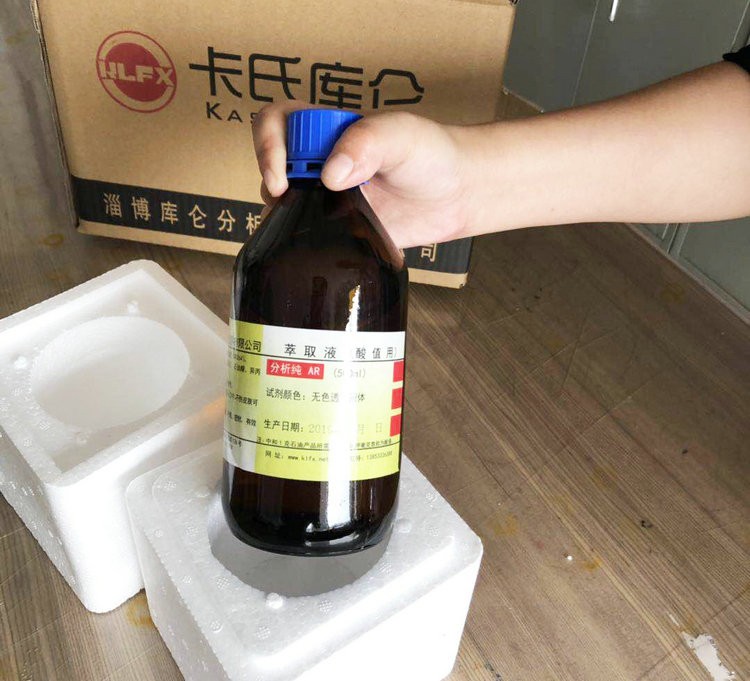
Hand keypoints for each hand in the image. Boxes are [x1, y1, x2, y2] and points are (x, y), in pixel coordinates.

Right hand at [252, 103, 471, 248]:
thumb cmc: (433, 154)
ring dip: (283, 212)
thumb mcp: (401, 134)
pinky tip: (317, 243)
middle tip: (288, 197)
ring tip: (303, 220)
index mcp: (329, 129)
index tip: (281, 175)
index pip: (277, 122)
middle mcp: (321, 162)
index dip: (268, 144)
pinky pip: (307, 235)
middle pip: (272, 165)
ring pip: (283, 203)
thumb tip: (330, 174)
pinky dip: (302, 240)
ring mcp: (327, 198)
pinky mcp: (339, 229)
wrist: (457, 195)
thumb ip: (366, 143)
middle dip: (272, 180)